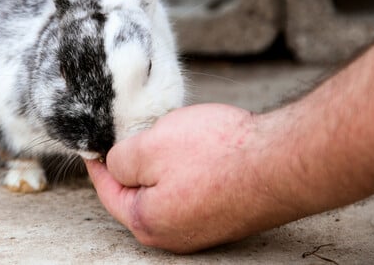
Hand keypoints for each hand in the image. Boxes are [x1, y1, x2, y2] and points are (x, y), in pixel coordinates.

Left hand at [86, 104, 290, 252]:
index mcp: (147, 221)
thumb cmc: (216, 154)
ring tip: (166, 139)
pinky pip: (190, 193)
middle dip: (131, 167)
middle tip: (129, 138)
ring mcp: (202, 229)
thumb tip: (115, 164)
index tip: (92, 147)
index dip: (97, 164)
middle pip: (137, 196)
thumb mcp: (150, 146)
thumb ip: (120, 159)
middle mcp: (173, 235)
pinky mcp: (224, 216)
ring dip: (160, 168)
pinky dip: (184, 173)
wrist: (280, 162)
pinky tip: (196, 152)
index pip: (108, 192)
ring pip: (165, 194)